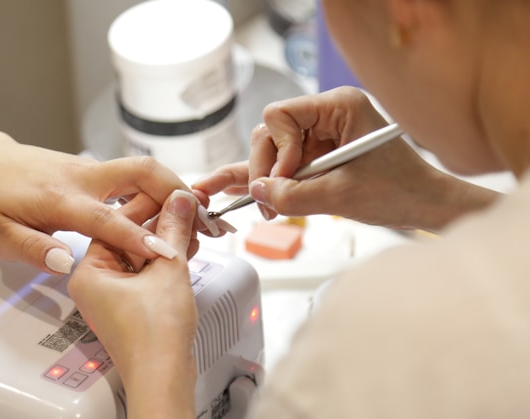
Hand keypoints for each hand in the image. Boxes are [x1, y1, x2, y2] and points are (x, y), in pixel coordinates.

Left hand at [0, 134, 198, 273]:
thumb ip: (32, 249)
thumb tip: (67, 262)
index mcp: (59, 198)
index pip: (107, 219)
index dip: (139, 238)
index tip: (168, 253)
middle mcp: (82, 177)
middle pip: (142, 171)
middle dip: (177, 191)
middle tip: (204, 218)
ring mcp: (90, 169)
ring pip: (142, 170)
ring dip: (173, 189)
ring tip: (198, 217)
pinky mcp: (93, 170)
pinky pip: (133, 176)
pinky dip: (157, 190)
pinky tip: (168, 210)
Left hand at [67, 189, 198, 418]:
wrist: (162, 378)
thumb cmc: (152, 336)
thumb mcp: (167, 269)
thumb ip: (173, 229)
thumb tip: (179, 202)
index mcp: (89, 271)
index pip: (115, 223)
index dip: (148, 204)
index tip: (170, 194)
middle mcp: (95, 282)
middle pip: (128, 238)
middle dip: (160, 224)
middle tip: (184, 209)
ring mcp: (113, 296)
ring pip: (139, 255)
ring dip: (166, 242)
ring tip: (191, 227)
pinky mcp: (130, 306)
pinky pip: (145, 273)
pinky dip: (165, 261)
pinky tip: (186, 248)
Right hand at [193, 87, 498, 230]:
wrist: (426, 205)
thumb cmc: (399, 192)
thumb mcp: (341, 196)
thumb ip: (293, 195)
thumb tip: (257, 191)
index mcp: (339, 106)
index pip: (280, 115)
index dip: (276, 149)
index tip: (287, 178)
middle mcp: (327, 114)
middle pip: (271, 132)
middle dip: (266, 168)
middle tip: (267, 202)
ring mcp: (322, 135)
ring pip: (274, 151)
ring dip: (266, 179)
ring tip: (262, 208)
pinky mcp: (319, 155)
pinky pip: (285, 164)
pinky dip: (269, 179)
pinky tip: (238, 189)